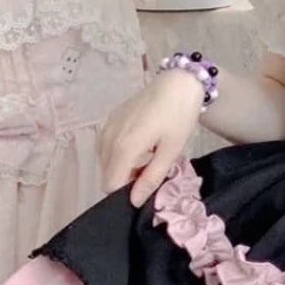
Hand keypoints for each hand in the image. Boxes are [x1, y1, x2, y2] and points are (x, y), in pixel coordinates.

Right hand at [98, 70, 203, 206]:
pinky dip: (119, 154)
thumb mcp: (171, 151)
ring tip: (148, 158)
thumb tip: (135, 201)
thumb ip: (151, 177)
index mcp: (123, 148)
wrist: (177, 83)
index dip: (127, 193)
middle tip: (152, 172)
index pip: (110, 185)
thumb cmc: (178, 116)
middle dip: (126, 180)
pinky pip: (107, 146)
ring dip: (122, 167)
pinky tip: (140, 146)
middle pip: (107, 174)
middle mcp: (108, 138)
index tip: (147, 187)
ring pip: (106, 161)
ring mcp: (107, 127)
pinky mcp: (110, 119)